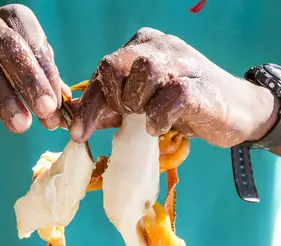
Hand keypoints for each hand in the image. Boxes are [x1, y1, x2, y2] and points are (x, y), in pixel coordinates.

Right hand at [0, 5, 69, 144]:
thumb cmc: (3, 57)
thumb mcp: (27, 58)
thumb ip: (48, 80)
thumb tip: (70, 108)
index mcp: (16, 21)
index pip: (36, 48)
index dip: (49, 79)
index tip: (57, 108)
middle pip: (11, 51)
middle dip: (31, 82)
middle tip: (47, 110)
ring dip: (4, 101)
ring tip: (21, 127)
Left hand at [71, 27, 278, 146]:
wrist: (232, 110)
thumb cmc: (181, 108)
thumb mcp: (141, 105)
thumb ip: (113, 109)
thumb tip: (77, 125)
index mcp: (140, 48)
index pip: (102, 72)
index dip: (87, 105)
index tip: (78, 135)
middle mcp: (158, 47)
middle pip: (112, 66)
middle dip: (113, 100)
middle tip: (128, 116)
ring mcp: (180, 62)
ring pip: (141, 73)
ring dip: (137, 105)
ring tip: (147, 117)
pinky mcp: (196, 85)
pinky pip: (167, 98)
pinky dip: (158, 118)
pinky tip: (159, 127)